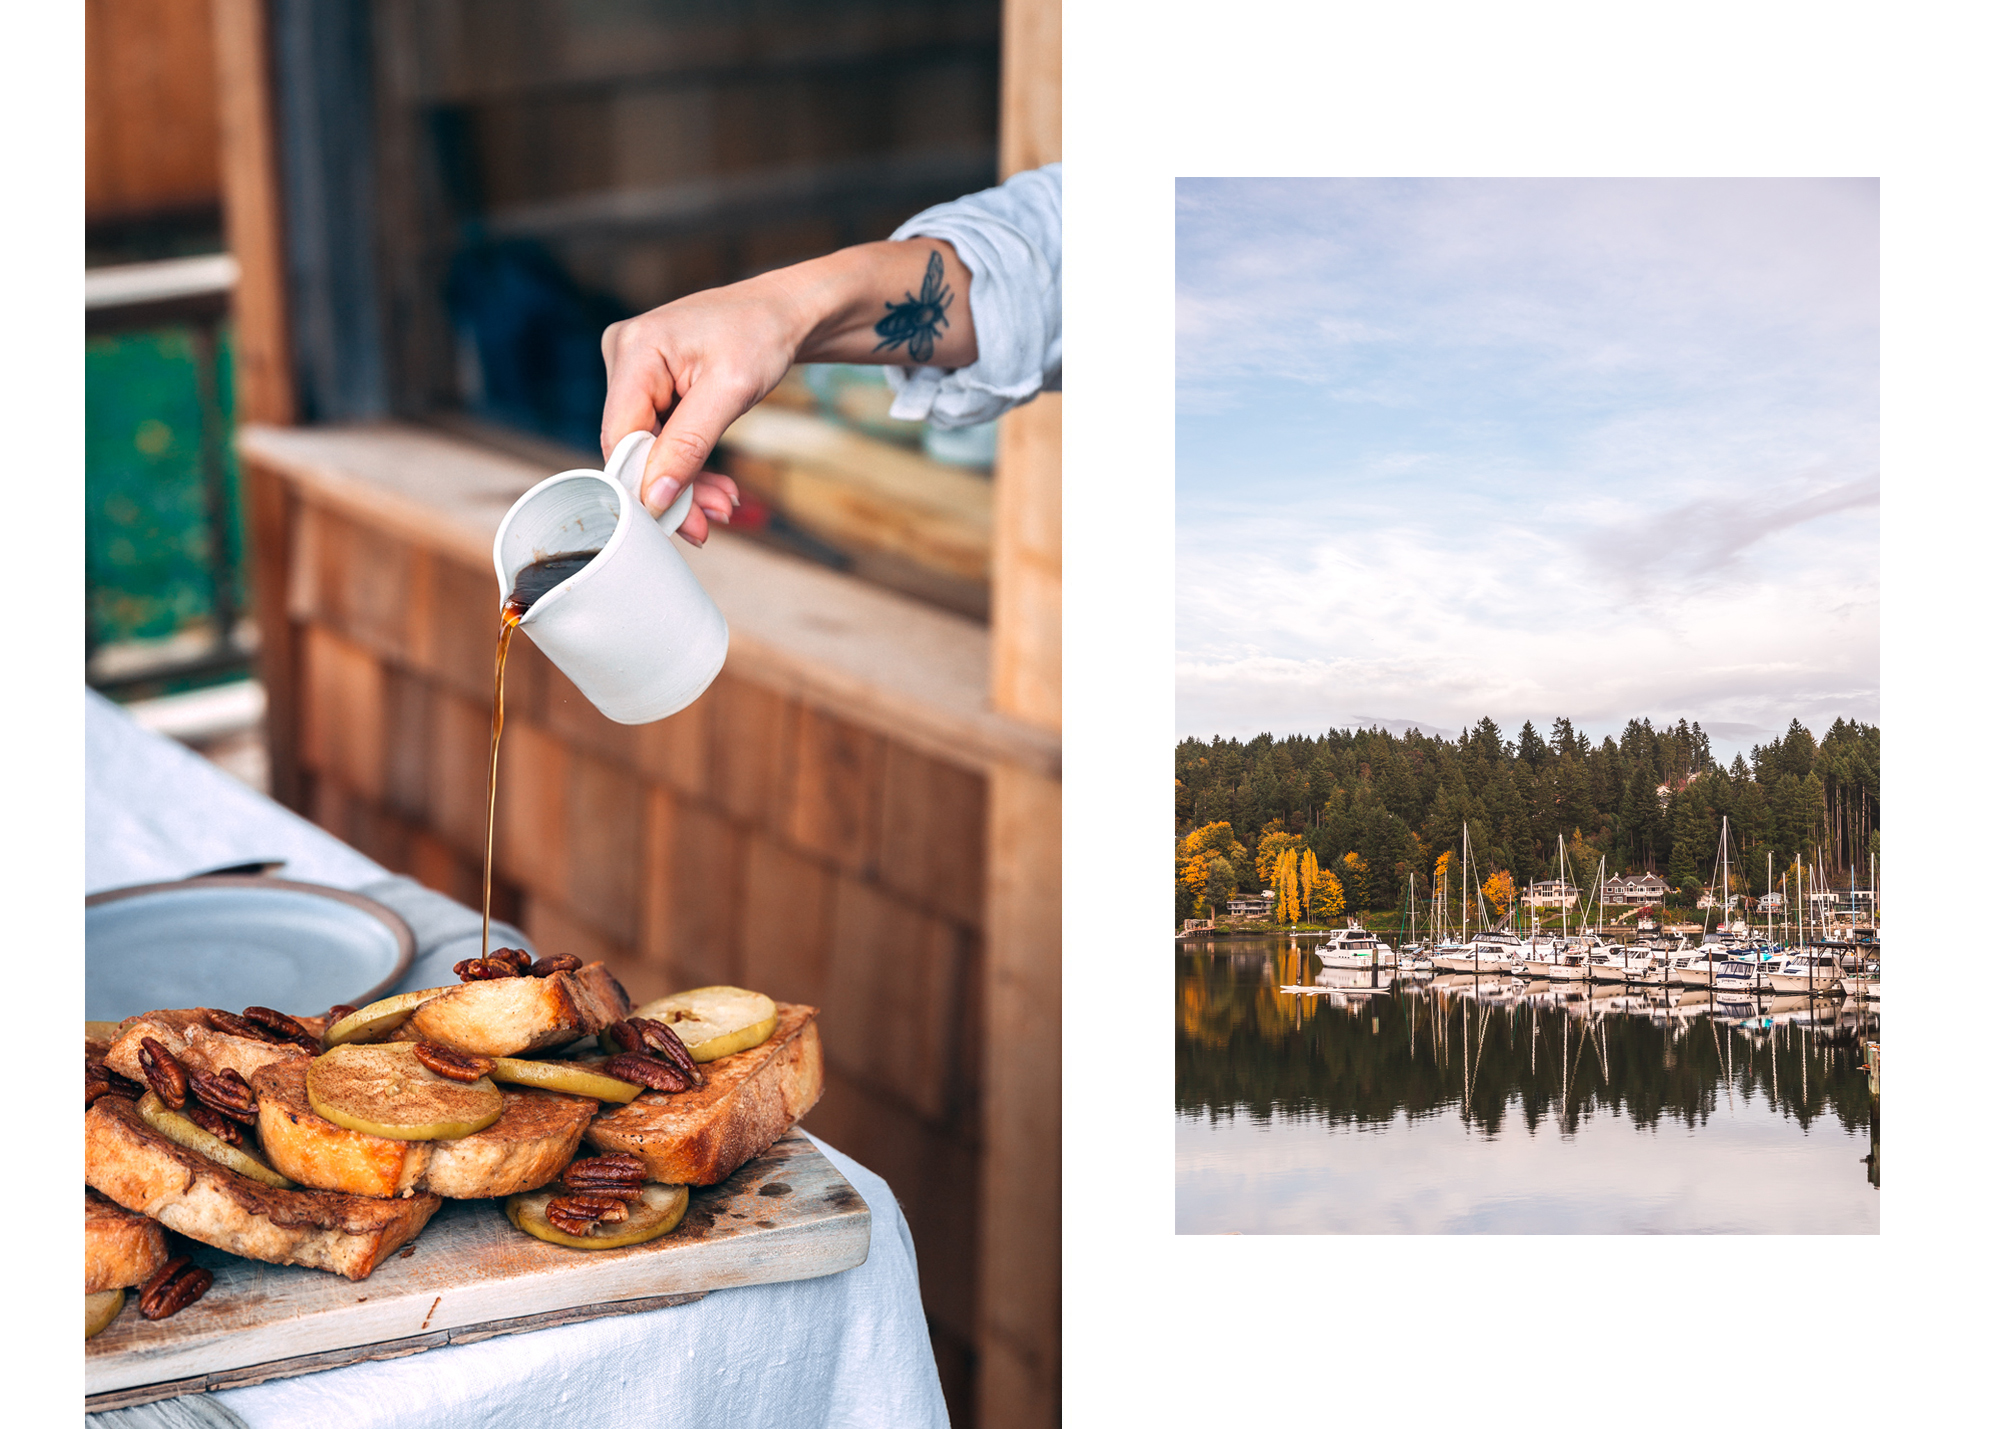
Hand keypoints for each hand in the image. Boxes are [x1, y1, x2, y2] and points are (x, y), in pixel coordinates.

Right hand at [600, 274, 807, 539]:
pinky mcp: (651, 385)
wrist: (784, 312)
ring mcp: (635, 370)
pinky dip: (689, 463)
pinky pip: (661, 436)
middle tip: (711, 522)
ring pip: (648, 447)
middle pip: (633, 444)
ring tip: (724, 504)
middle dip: (673, 488)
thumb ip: (689, 445)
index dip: (644, 483)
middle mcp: (624, 355)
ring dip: (686, 481)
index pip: (621, 435)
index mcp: (635, 348)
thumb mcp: (731, 391)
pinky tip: (716, 486)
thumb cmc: (762, 334)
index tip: (680, 521)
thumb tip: (655, 498)